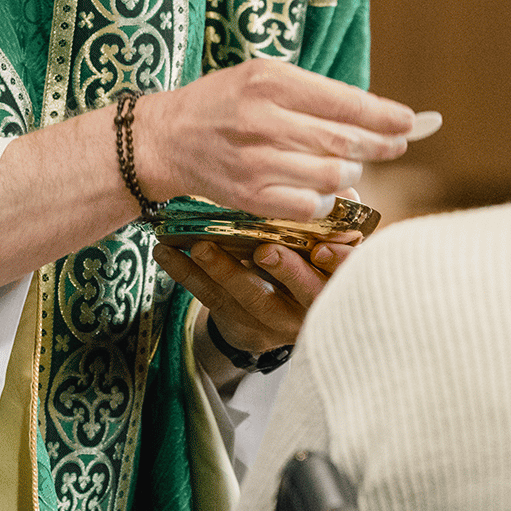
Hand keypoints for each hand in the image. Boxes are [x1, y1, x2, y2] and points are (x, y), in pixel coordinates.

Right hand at [138, 59, 415, 221]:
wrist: (166, 138)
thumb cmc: (225, 102)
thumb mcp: (264, 77)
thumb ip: (316, 94)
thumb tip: (376, 115)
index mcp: (270, 81)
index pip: (345, 102)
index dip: (385, 115)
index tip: (413, 122)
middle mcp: (263, 120)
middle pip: (344, 142)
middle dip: (380, 145)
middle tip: (396, 145)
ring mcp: (255, 162)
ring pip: (332, 177)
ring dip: (350, 174)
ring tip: (346, 165)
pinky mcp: (250, 197)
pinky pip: (310, 206)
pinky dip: (326, 201)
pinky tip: (320, 190)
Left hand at [157, 233, 359, 361]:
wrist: (277, 312)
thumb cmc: (307, 259)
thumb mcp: (328, 241)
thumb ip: (334, 218)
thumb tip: (338, 190)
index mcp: (335, 285)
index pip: (345, 276)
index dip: (338, 265)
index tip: (323, 249)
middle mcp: (306, 308)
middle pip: (300, 294)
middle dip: (285, 272)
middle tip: (265, 251)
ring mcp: (269, 319)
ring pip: (248, 296)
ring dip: (224, 270)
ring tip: (202, 246)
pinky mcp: (234, 320)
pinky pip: (207, 296)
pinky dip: (185, 273)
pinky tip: (165, 251)